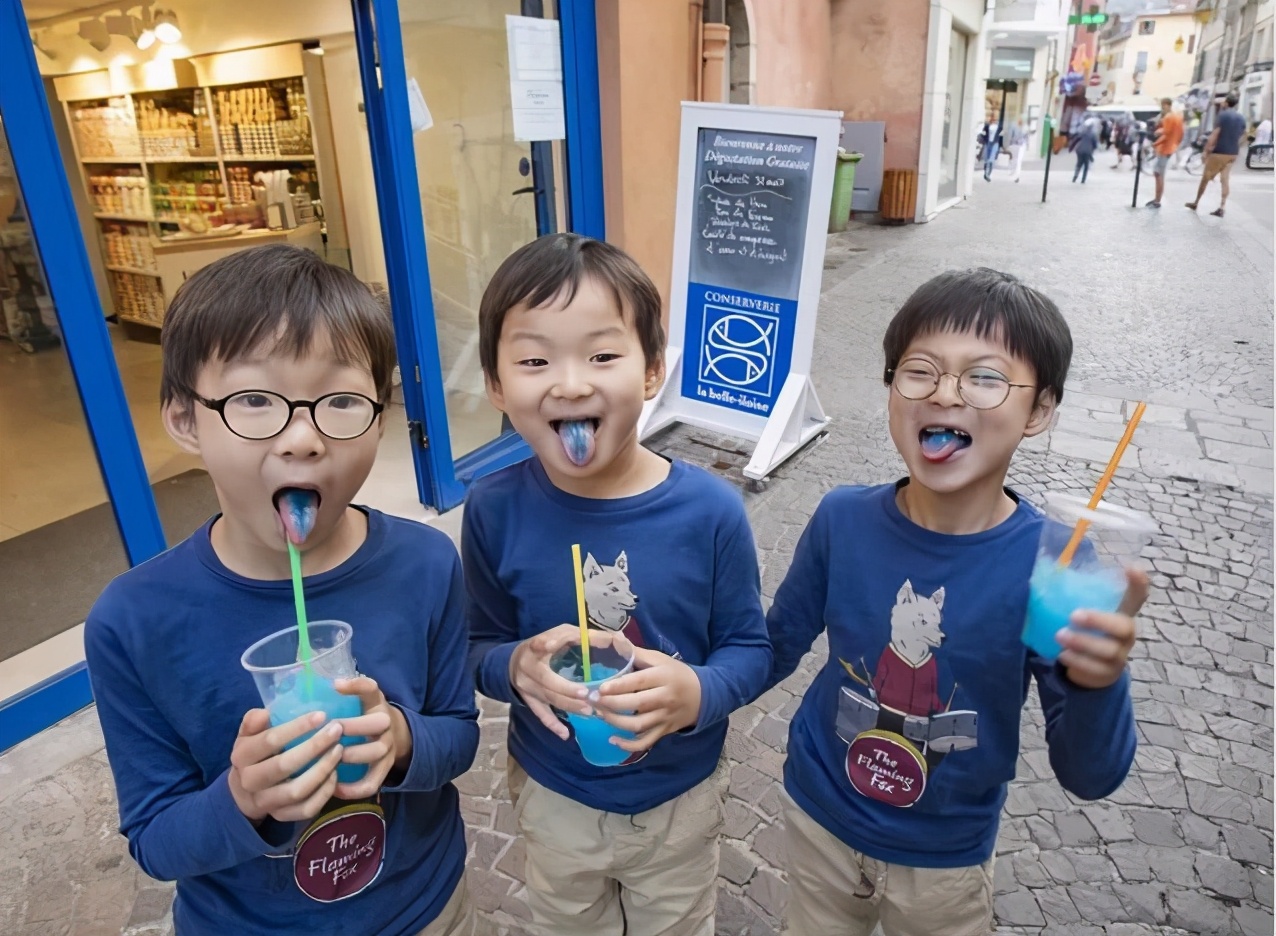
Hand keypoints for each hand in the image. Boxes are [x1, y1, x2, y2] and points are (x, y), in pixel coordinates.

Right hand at [228, 708, 344, 823]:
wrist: (243, 793)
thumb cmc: (255, 755)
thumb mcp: (248, 735)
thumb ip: (254, 722)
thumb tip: (265, 712)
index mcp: (242, 756)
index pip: (270, 740)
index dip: (297, 727)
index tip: (322, 715)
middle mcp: (250, 781)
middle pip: (284, 766)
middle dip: (314, 747)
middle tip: (336, 731)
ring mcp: (265, 802)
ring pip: (297, 790)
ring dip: (322, 770)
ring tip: (339, 751)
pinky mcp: (281, 816)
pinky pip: (306, 809)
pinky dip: (324, 793)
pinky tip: (334, 775)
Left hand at [331, 676, 407, 799]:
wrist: (395, 735)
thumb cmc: (364, 716)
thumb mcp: (359, 699)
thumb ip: (341, 695)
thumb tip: (315, 687)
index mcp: (376, 703)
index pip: (371, 688)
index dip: (356, 685)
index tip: (335, 686)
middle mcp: (386, 723)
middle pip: (378, 722)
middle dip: (354, 726)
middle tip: (331, 730)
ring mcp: (388, 747)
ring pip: (376, 752)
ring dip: (353, 755)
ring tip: (331, 759)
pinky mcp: (385, 769)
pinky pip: (373, 782)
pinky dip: (355, 788)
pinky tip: (335, 788)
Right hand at [509, 624, 595, 739]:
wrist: (512, 662)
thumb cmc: (545, 644)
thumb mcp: (558, 634)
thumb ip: (580, 636)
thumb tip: (612, 639)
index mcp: (535, 646)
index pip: (540, 644)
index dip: (548, 645)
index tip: (554, 647)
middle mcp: (528, 667)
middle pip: (546, 680)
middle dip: (567, 689)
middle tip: (587, 695)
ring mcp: (527, 686)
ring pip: (547, 698)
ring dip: (568, 706)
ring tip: (588, 711)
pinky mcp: (528, 700)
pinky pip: (540, 714)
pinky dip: (553, 725)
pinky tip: (565, 734)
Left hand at [592, 648, 701, 752]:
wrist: (703, 695)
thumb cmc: (677, 674)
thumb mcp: (660, 659)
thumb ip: (636, 653)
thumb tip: (615, 639)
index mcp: (663, 677)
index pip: (638, 682)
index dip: (618, 686)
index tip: (600, 688)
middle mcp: (664, 698)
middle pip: (636, 704)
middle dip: (611, 704)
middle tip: (592, 700)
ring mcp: (664, 717)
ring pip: (638, 725)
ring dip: (616, 722)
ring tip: (599, 715)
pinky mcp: (664, 731)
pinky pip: (646, 742)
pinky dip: (629, 745)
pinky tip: (613, 740)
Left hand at [1057, 567, 1148, 689]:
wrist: (1091, 669)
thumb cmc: (1086, 632)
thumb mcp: (1082, 614)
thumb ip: (1070, 600)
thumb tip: (1036, 581)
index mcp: (1121, 614)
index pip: (1136, 596)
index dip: (1138, 583)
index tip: (1132, 567)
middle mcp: (1125, 634)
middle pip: (1124, 627)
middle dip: (1099, 620)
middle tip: (1073, 615)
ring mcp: (1120, 655)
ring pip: (1109, 650)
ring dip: (1083, 643)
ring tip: (1059, 636)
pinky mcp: (1109, 673)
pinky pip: (1096, 669)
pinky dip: (1078, 662)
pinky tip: (1063, 655)